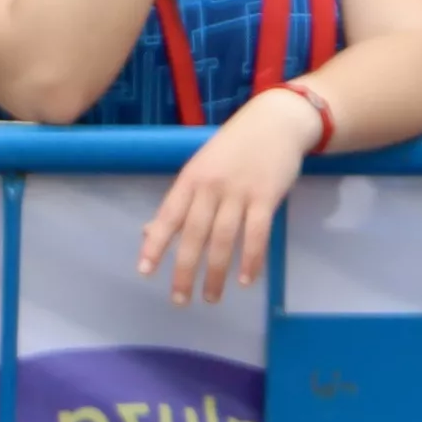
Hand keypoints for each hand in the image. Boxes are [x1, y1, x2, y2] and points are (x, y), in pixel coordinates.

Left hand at [140, 85, 318, 304]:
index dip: (156, 245)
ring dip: (216, 273)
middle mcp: (211, 187)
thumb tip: (151, 232)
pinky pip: (257, 235)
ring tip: (212, 298)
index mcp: (191, 178)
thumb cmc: (235, 147)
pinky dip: (251, 260)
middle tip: (180, 299)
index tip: (145, 271)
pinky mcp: (266, 198)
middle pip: (194, 235)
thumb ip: (182, 200)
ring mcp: (240, 192)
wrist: (276, 122)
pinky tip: (245, 280)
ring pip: (223, 240)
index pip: (169, 216)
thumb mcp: (202, 168)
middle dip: (185, 270)